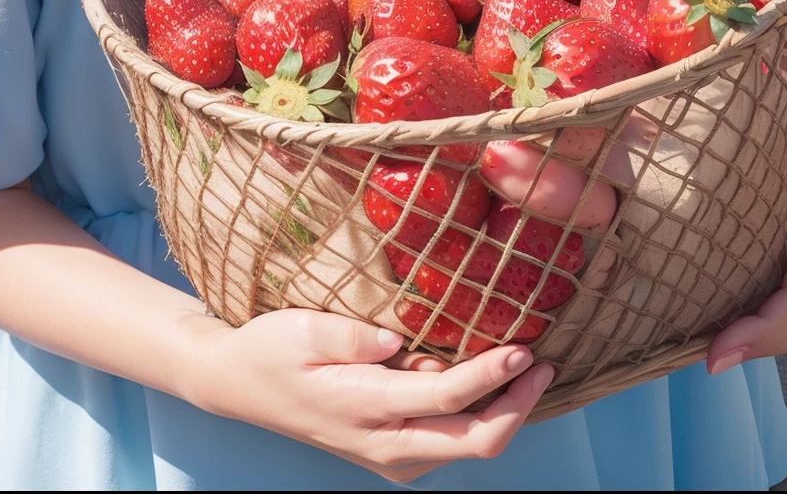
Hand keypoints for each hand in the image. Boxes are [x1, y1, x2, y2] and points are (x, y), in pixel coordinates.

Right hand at [184, 307, 552, 480]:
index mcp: (365, 409)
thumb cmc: (271, 350)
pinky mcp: (396, 454)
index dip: (491, 376)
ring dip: (504, 411)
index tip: (523, 348)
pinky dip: (482, 415)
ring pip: (469, 447)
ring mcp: (393, 457)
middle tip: (546, 362)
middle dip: (517, 406)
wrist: (240, 386)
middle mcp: (386, 446)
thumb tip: (397, 342)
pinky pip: (453, 442)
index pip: (446, 400)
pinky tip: (494, 381)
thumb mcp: (302, 330)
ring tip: (527, 366)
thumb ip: (352, 337)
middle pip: (474, 442)